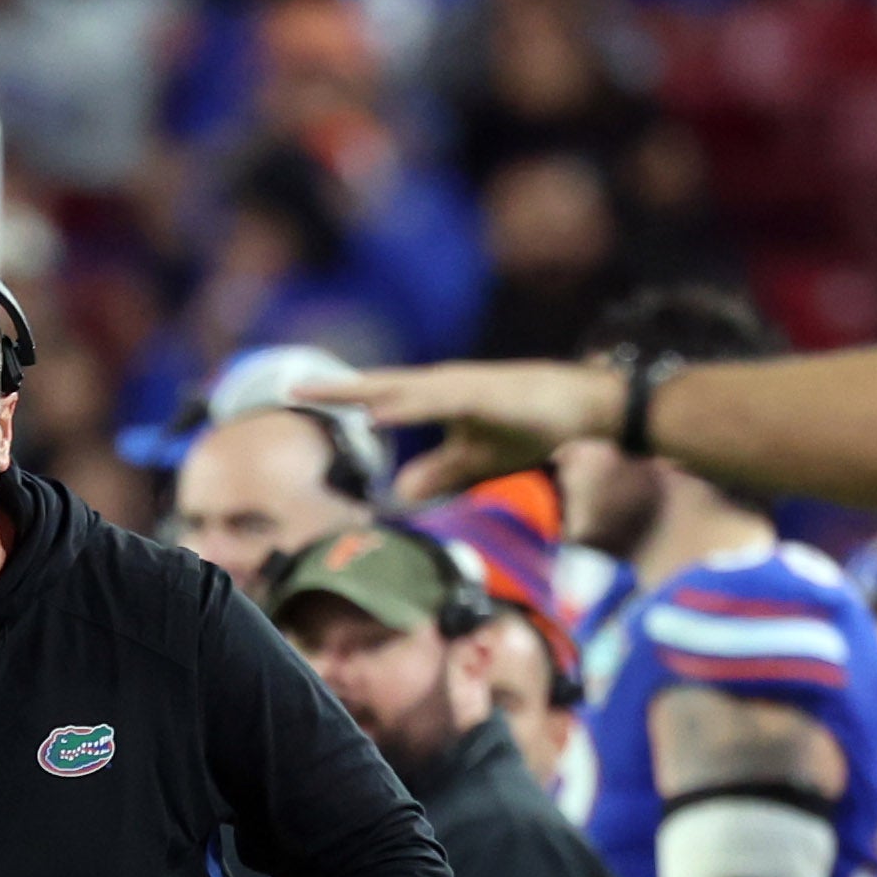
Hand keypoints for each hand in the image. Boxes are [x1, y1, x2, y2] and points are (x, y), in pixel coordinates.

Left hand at [310, 361, 618, 501]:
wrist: (586, 409)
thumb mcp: (476, 460)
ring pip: (404, 390)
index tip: (297, 396)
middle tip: (290, 388)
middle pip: (382, 386)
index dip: (341, 397)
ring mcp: (465, 386)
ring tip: (319, 394)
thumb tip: (399, 491)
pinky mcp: (486, 394)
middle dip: (337, 389)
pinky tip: (378, 412)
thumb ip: (438, 472)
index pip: (381, 396)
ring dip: (362, 393)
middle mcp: (445, 385)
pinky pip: (438, 401)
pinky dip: (406, 406)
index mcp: (440, 397)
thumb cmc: (531, 427)